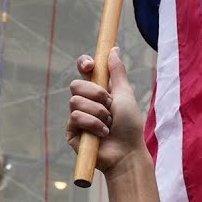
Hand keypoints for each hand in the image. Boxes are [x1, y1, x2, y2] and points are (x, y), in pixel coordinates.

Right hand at [66, 47, 149, 176]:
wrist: (127, 152)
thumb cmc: (130, 126)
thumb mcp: (125, 95)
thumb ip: (117, 72)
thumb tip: (113, 49)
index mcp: (98, 91)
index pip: (84, 70)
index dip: (84, 64)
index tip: (90, 66)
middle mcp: (86, 102)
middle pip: (76, 84)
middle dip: (96, 95)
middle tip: (110, 107)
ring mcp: (77, 117)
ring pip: (75, 101)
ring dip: (98, 113)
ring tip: (108, 125)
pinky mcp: (72, 131)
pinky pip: (75, 117)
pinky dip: (93, 125)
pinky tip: (102, 134)